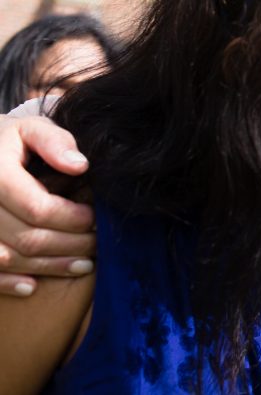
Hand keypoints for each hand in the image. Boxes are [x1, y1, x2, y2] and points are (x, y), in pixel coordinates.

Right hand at [0, 115, 95, 295]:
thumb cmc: (7, 141)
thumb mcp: (30, 129)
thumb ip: (55, 142)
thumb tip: (81, 166)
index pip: (38, 208)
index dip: (72, 218)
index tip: (96, 218)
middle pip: (27, 237)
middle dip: (69, 245)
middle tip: (97, 246)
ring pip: (8, 258)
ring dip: (48, 266)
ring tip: (83, 265)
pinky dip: (7, 283)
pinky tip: (33, 286)